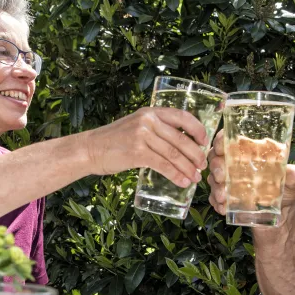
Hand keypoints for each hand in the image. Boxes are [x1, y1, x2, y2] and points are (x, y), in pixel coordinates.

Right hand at [83, 107, 208, 187]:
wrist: (90, 149)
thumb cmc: (114, 141)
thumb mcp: (136, 126)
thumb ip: (155, 130)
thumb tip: (181, 144)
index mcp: (151, 112)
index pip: (182, 116)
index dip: (198, 129)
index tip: (205, 141)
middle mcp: (148, 121)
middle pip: (181, 139)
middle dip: (196, 155)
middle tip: (203, 166)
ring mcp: (142, 136)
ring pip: (174, 154)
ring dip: (188, 168)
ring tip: (195, 178)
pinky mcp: (137, 152)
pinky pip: (163, 165)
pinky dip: (176, 175)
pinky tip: (182, 182)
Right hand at [206, 129, 294, 220]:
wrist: (279, 218)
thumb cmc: (285, 193)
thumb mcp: (292, 181)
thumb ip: (294, 174)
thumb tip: (292, 172)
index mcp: (248, 153)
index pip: (229, 139)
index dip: (221, 140)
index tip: (221, 148)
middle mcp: (234, 164)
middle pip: (216, 158)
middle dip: (216, 166)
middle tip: (221, 177)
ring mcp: (227, 181)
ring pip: (212, 178)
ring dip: (216, 187)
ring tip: (223, 198)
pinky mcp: (224, 198)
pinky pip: (213, 197)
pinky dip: (216, 202)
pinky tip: (223, 208)